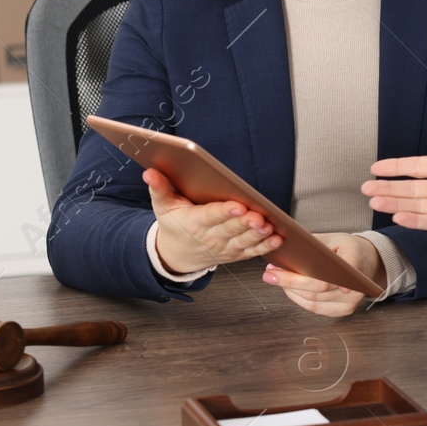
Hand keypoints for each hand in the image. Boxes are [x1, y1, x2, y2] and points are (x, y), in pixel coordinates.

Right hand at [145, 168, 280, 272]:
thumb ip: (159, 188)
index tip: (237, 205)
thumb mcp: (162, 206)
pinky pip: (252, 251)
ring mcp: (224, 247)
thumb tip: (150, 172)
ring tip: (270, 226)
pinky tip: (277, 238)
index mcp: (194, 222)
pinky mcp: (235, 253)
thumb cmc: (174, 224)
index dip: (225, 212)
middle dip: (246, 223)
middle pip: (231, 229)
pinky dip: (265, 246)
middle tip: (259, 216)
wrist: (177, 253)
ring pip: (244, 241)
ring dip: (258, 235)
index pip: (210, 216)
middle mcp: (210, 236)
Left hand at [265, 232, 382, 317]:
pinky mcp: (345, 310)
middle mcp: (357, 283)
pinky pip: (316, 308)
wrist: (368, 261)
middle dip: (289, 281)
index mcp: (355, 257)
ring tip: (275, 278)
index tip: (293, 275)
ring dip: (291, 290)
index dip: (318, 274)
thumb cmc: (346, 248)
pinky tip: (289, 288)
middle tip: (270, 274)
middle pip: (318, 287)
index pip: (334, 267)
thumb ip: (312, 245)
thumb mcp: (332, 238)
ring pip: (314, 300)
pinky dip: (299, 299)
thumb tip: (285, 251)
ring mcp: (352, 300)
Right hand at [362, 120, 426, 238]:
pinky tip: (399, 217)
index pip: (419, 166)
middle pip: (413, 187)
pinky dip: (416, 221)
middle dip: (389, 188)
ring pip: (419, 205)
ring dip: (397, 204)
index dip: (397, 167)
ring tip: (374, 202)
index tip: (376, 167)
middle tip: (365, 188)